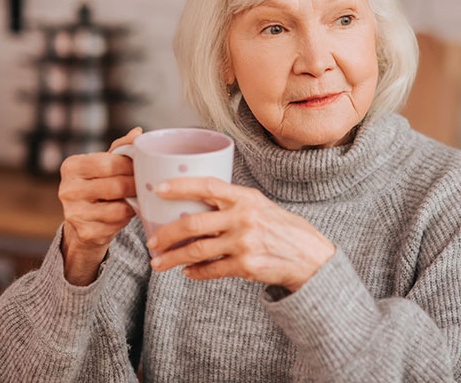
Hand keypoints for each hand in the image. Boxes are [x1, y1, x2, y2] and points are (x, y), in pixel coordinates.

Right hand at [57, 127, 141, 284]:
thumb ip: (121, 148)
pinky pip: (117, 224)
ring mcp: (74, 213)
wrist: (83, 221)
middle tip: (148, 183)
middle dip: (136, 184)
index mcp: (71, 166)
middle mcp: (67, 190)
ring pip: (119, 207)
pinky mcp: (85, 232)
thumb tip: (138, 132)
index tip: (142, 166)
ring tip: (139, 197)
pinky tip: (128, 211)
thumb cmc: (98, 185)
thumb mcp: (104, 164)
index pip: (109, 163)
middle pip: (116, 185)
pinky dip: (127, 218)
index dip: (131, 165)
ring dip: (134, 202)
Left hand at [146, 177, 335, 291]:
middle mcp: (244, 217)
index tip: (158, 188)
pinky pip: (211, 270)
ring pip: (196, 251)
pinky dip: (195, 273)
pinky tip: (187, 272)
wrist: (309, 257)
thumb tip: (192, 202)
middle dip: (166, 234)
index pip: (208, 186)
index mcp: (246, 197)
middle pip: (193, 223)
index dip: (180, 186)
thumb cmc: (280, 228)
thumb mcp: (260, 205)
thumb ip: (231, 203)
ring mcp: (245, 243)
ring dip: (173, 258)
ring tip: (158, 263)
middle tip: (151, 241)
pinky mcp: (247, 266)